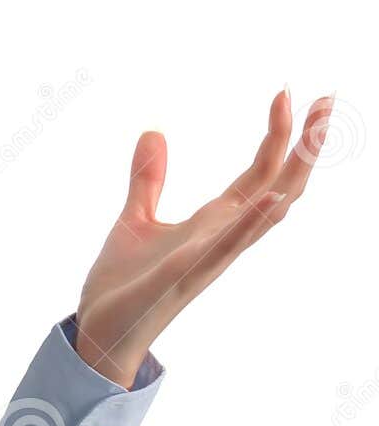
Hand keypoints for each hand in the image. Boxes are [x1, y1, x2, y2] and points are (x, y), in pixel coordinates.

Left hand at [72, 87, 333, 388]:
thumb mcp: (134, 218)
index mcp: (213, 223)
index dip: (279, 135)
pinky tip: (269, 196)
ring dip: (291, 173)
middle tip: (327, 99)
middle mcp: (222, 238)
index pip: (260, 172)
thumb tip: (154, 132)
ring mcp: (209, 258)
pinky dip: (249, 223)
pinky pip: (224, 248)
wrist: (98, 331)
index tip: (291, 94)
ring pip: (265, 213)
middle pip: (278, 185)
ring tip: (314, 133)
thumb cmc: (122, 284)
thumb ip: (149, 179)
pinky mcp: (184, 276)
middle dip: (304, 145)